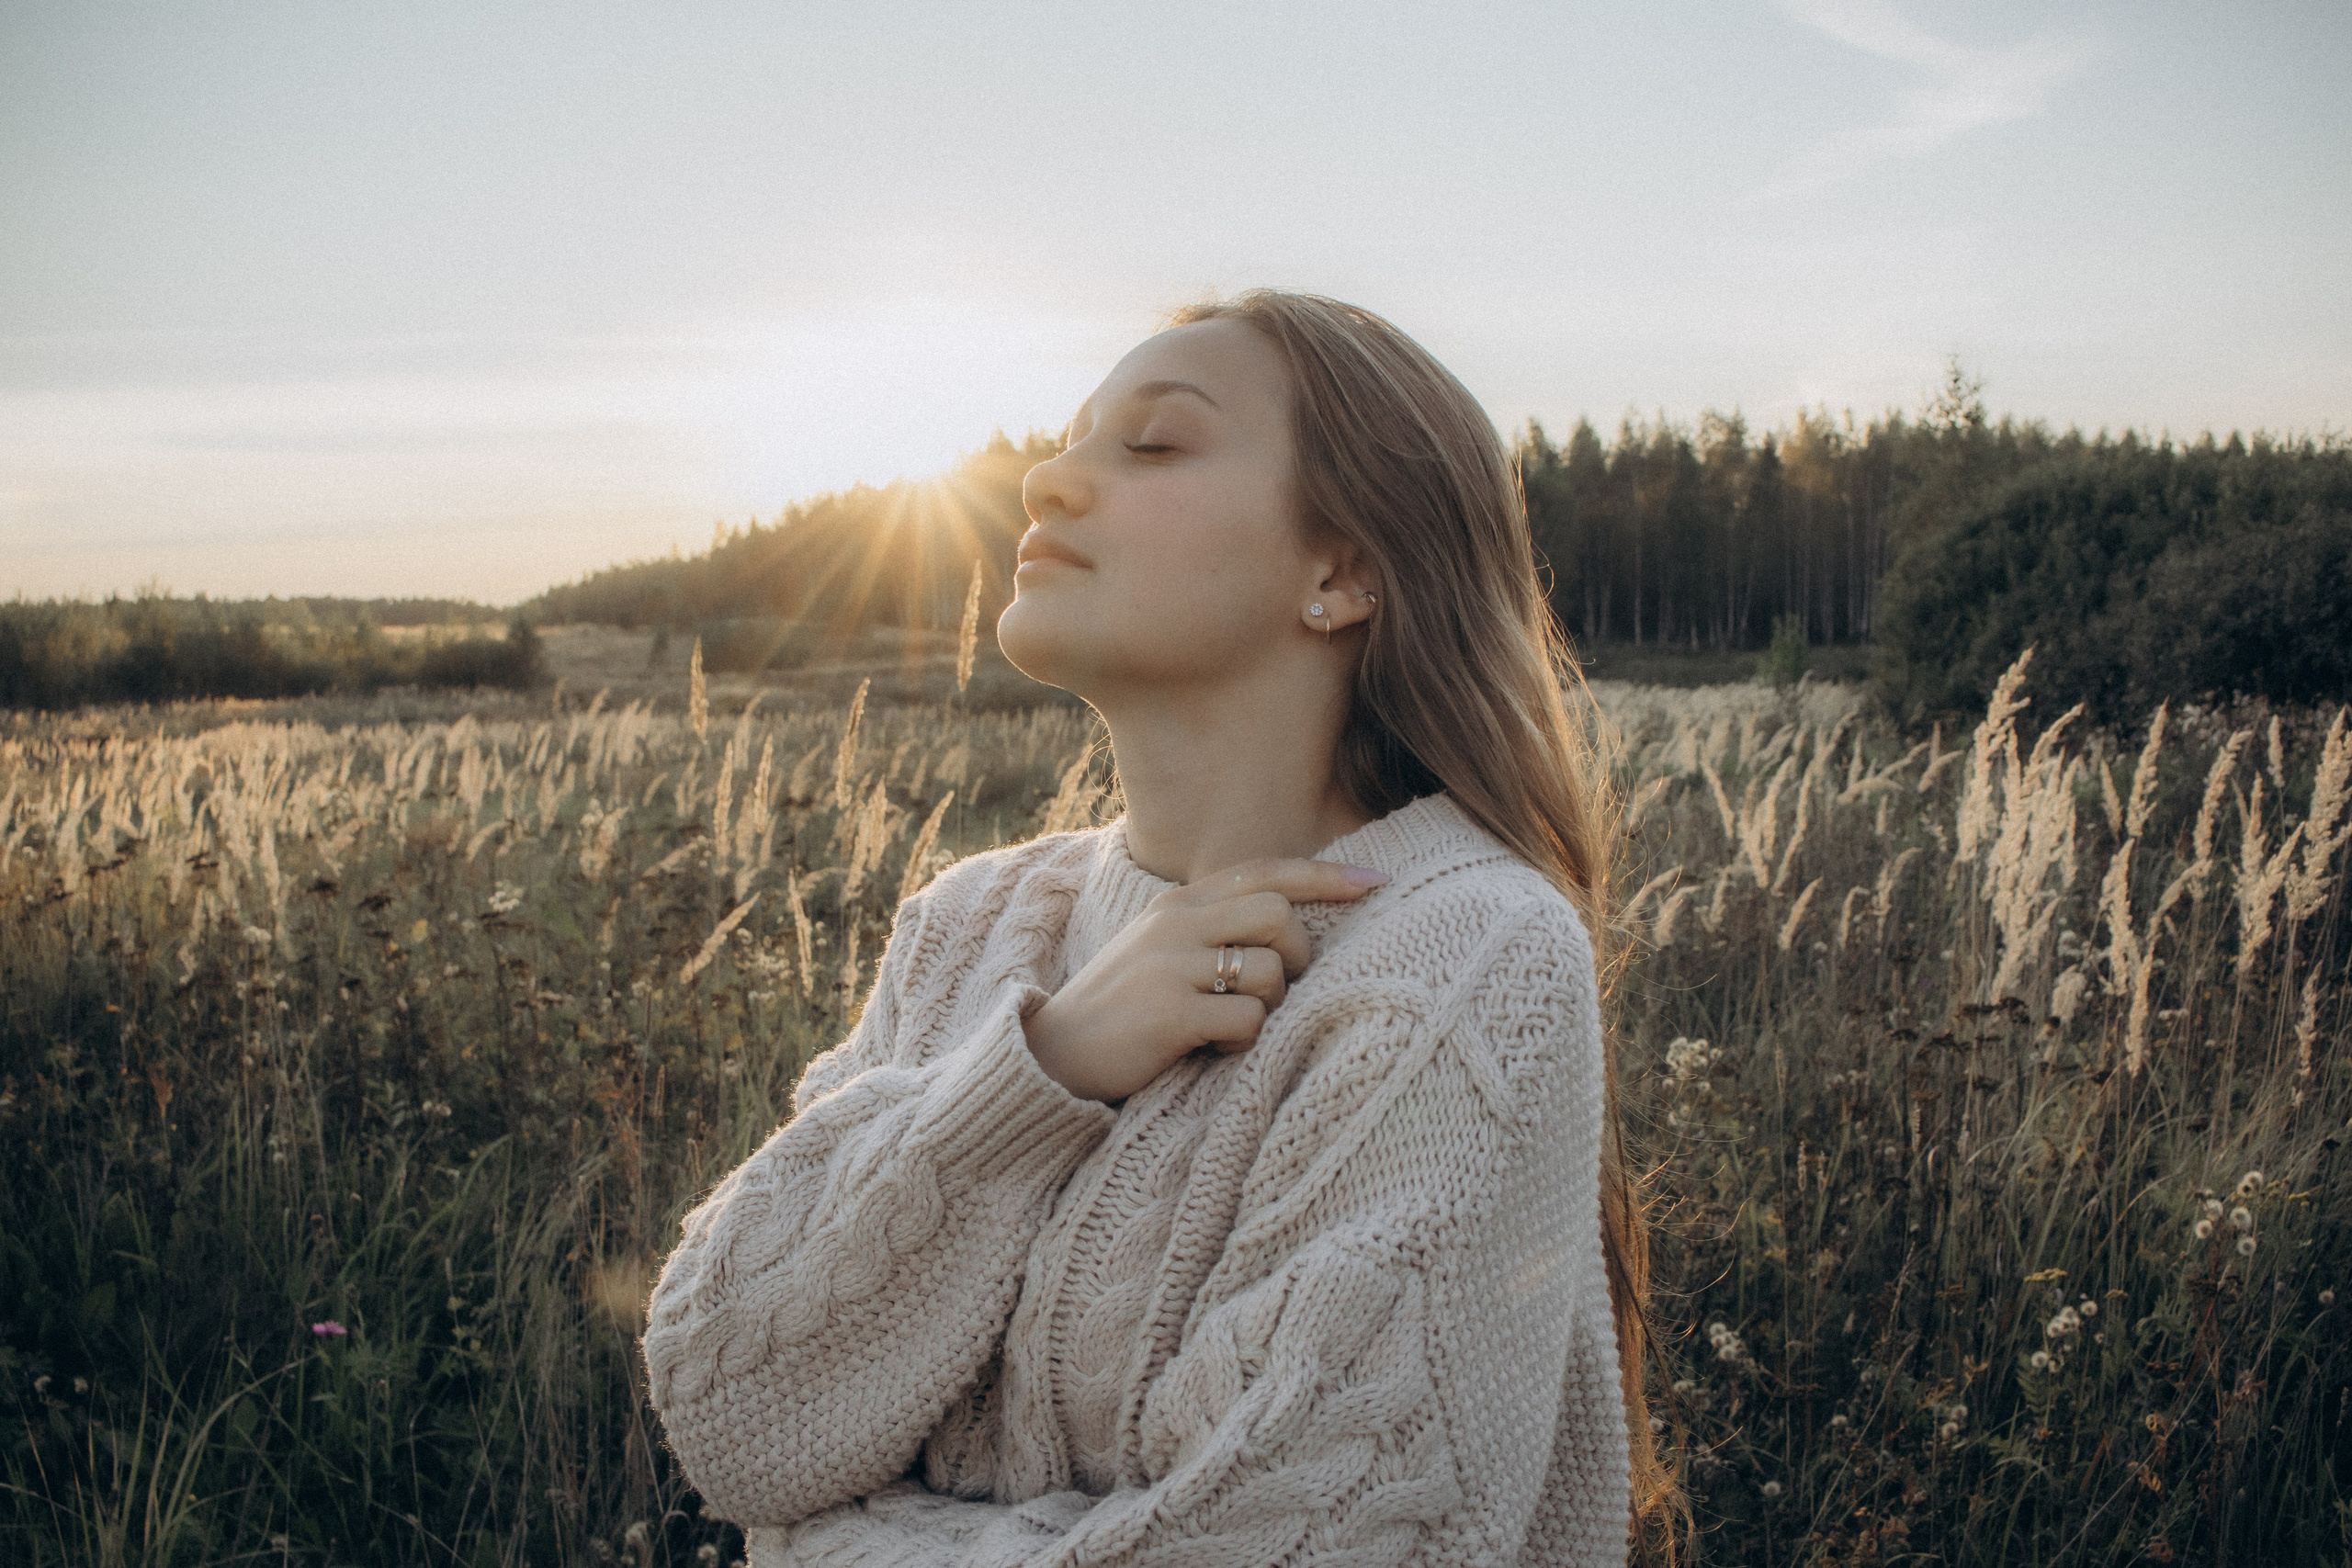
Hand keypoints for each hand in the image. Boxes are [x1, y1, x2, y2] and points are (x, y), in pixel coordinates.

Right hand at [1021, 857, 1388, 1102]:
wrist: (1051, 1056)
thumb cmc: (1122, 1010)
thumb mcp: (1161, 950)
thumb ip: (1211, 928)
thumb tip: (1286, 927)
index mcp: (1178, 903)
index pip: (1263, 871)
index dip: (1325, 875)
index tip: (1377, 882)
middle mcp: (1176, 923)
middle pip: (1278, 915)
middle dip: (1296, 956)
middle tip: (1275, 990)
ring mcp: (1170, 965)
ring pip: (1269, 970)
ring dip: (1268, 1007)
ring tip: (1230, 1027)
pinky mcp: (1169, 1012)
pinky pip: (1248, 1019)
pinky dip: (1244, 1041)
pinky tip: (1214, 1048)